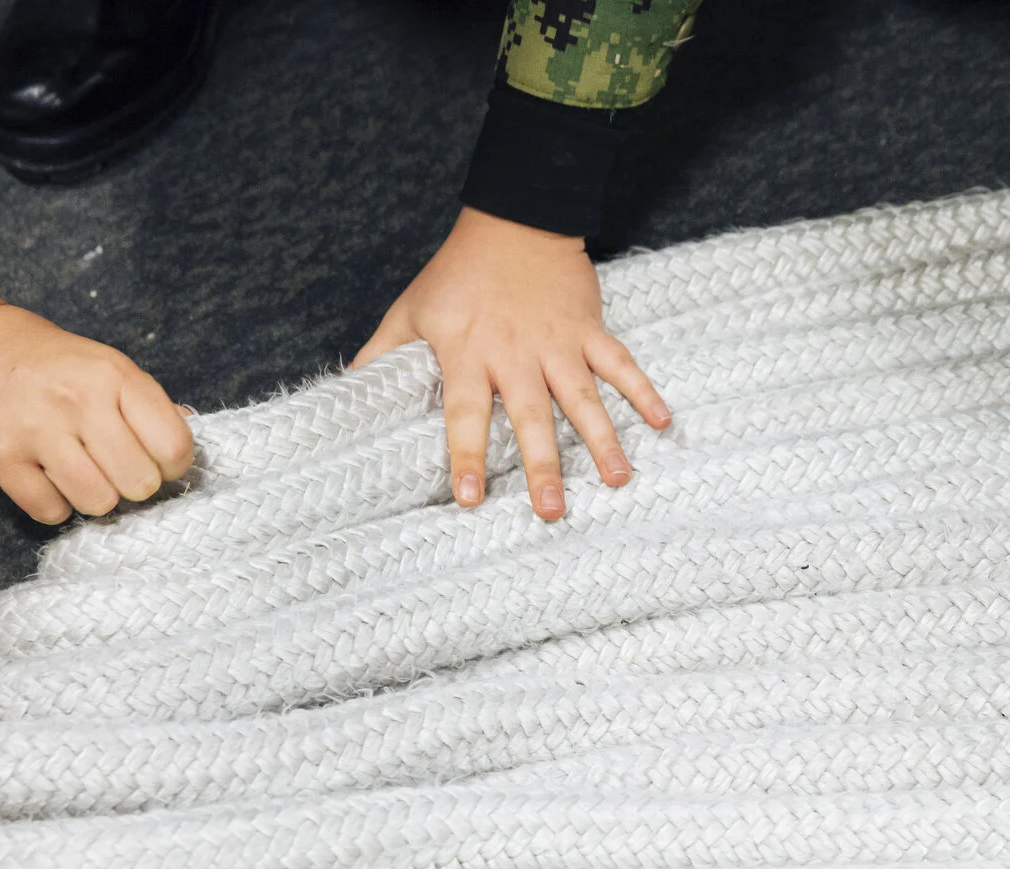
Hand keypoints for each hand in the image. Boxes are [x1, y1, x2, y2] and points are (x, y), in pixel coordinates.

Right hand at [0, 286, 193, 523]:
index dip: (171, 464)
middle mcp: (79, 401)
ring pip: (98, 502)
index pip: (174, 446)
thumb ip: (144, 404)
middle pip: (139, 483)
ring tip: (76, 470)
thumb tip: (184, 445)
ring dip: (92, 496)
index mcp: (114, 375)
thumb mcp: (104, 364)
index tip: (154, 460)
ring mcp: (36, 431)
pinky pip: (50, 511)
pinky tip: (45, 477)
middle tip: (112, 467)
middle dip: (131, 483)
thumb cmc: (43, 359)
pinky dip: (53, 504)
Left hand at [352, 206, 669, 520]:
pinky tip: (663, 422)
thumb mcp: (410, 309)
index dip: (465, 457)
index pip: (465, 414)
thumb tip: (346, 390)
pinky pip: (620, 363)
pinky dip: (643, 390)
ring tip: (617, 481)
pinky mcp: (588, 329)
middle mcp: (515, 355)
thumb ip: (382, 354)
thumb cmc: (458, 271)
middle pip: (530, 418)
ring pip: (582, 398)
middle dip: (542, 466)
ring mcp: (557, 343)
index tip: (470, 499)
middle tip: (552, 512)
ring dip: (602, 440)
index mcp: (468, 353)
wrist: (514, 217)